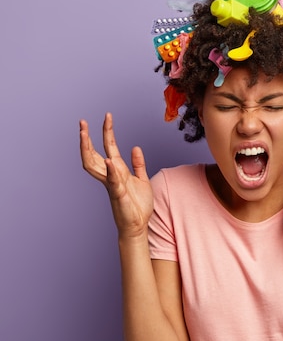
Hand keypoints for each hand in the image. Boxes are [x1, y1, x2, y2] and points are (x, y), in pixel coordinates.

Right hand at [80, 113, 153, 238]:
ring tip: (85, 134)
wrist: (139, 224)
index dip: (107, 132)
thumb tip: (135, 147)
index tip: (107, 116)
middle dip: (86, 138)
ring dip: (88, 149)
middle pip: (93, 154)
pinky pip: (112, 181)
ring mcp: (112, 185)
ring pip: (94, 165)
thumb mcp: (142, 179)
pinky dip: (111, 171)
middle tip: (82, 122)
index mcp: (117, 170)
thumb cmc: (138, 204)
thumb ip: (138, 164)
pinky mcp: (118, 195)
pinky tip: (109, 160)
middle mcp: (110, 176)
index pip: (109, 147)